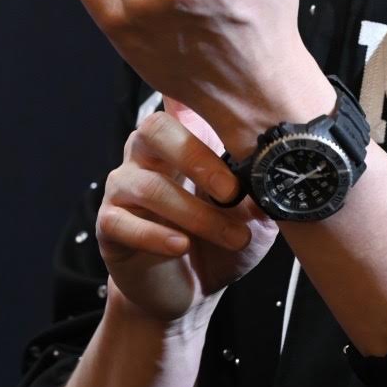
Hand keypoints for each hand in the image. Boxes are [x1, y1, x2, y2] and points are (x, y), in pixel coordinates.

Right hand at [97, 97, 278, 325]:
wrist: (191, 292)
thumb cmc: (223, 240)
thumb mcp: (254, 216)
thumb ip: (262, 189)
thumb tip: (277, 173)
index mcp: (183, 139)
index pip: (181, 102)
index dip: (194, 94)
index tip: (225, 104)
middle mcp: (147, 155)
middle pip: (155, 130)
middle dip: (195, 157)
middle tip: (231, 190)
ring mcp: (123, 187)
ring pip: (147, 185)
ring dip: (195, 214)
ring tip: (233, 237)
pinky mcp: (109, 224)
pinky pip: (122, 222)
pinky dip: (156, 235)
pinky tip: (181, 246)